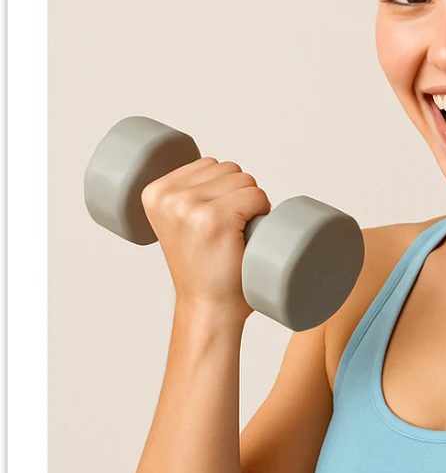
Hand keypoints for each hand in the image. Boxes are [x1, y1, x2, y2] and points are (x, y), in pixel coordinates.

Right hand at [140, 155, 270, 320]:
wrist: (209, 309)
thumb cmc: (203, 270)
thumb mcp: (178, 223)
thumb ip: (187, 193)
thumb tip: (216, 166)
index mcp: (154, 193)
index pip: (208, 164)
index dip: (224, 189)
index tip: (214, 222)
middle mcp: (168, 197)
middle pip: (228, 168)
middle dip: (239, 194)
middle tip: (230, 231)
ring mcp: (189, 208)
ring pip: (244, 179)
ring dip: (252, 202)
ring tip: (238, 233)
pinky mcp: (214, 219)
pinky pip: (256, 195)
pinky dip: (263, 210)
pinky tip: (249, 233)